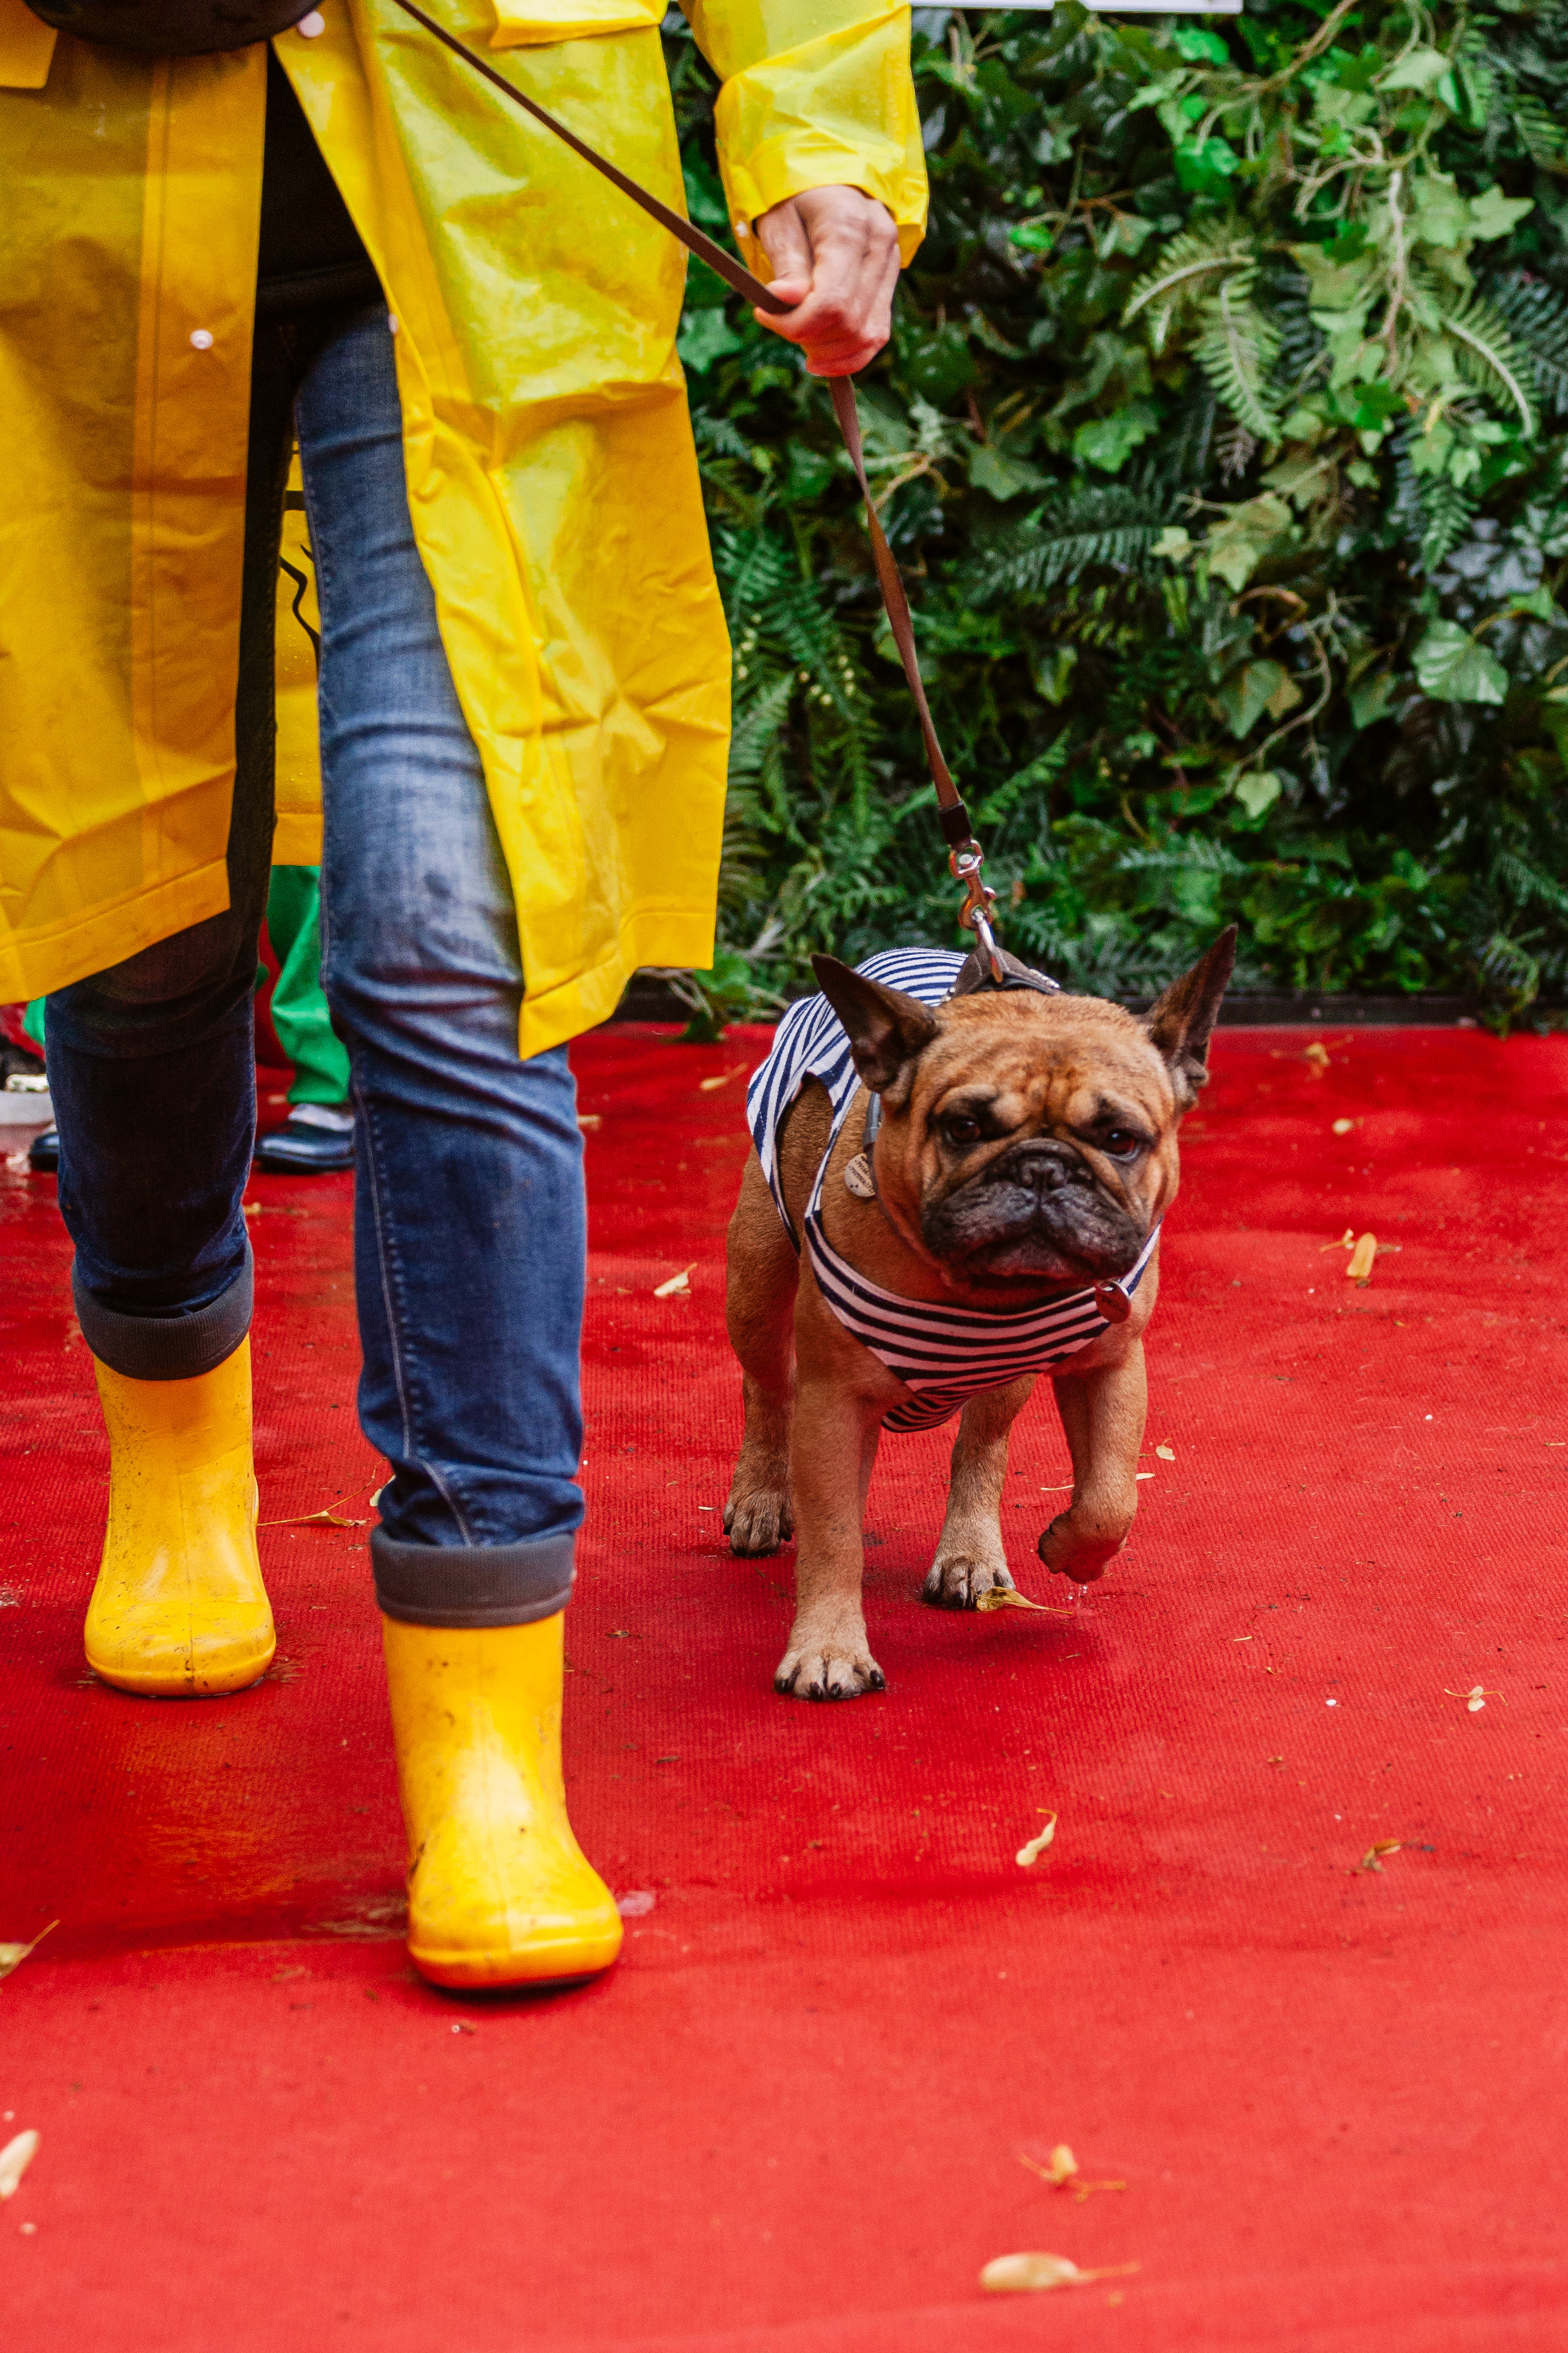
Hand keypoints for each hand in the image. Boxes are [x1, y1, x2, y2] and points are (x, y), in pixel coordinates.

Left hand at [752, 186, 899, 377]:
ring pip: (868, 335)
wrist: (826, 181)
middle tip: (779, 324)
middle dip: (809, 337)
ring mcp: (890, 265)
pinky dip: (850, 356)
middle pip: (849, 323)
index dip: (795, 324)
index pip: (831, 302)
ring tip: (799, 339)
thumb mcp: (779, 220)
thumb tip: (787, 300)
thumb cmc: (794, 197)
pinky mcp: (889, 283)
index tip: (763, 315)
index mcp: (849, 225)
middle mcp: (879, 245)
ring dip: (829, 352)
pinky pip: (877, 334)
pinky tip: (822, 360)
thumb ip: (787, 263)